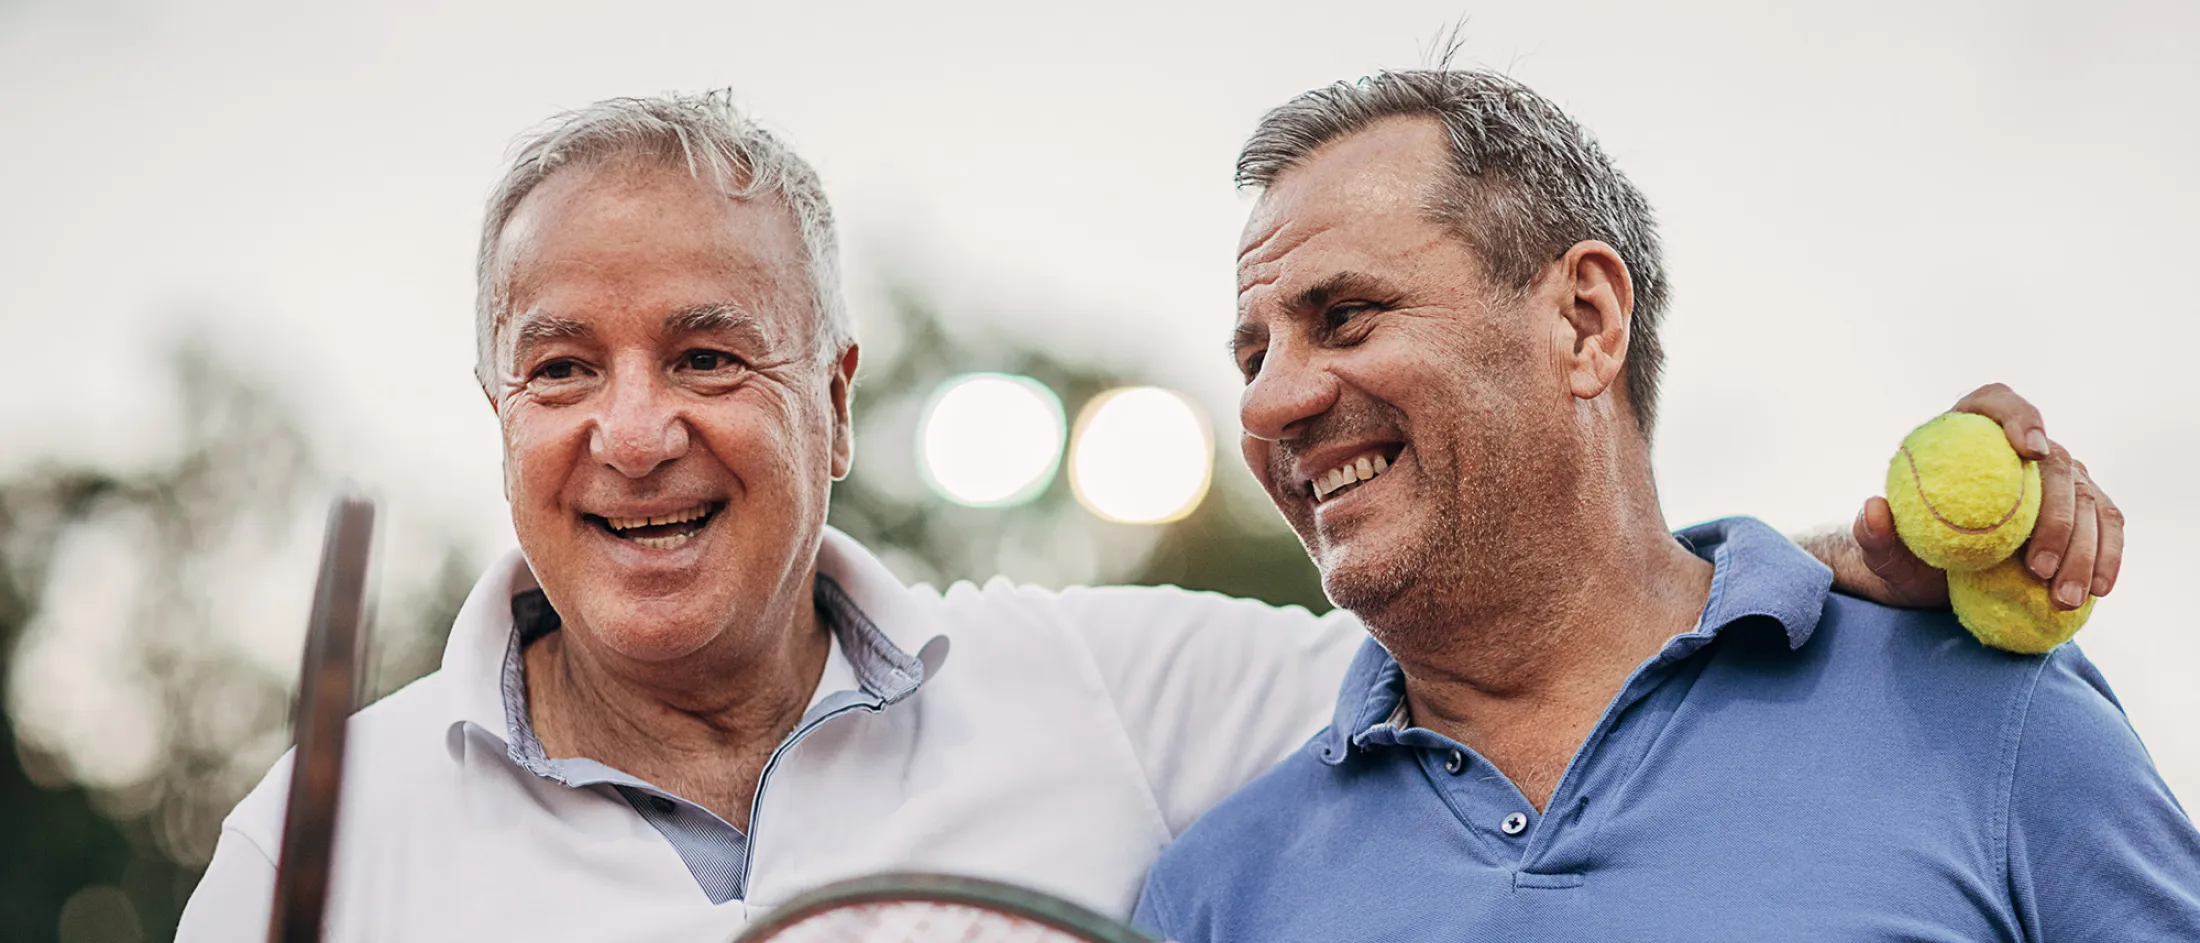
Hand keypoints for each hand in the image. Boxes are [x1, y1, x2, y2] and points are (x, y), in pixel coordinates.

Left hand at [1851, 383, 2123, 609]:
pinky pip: (2106, 526)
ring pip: (2089, 499)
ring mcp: (2059, 477)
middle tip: (2037, 567)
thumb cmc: (1908, 553)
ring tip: (2062, 596)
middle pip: (2055, 462)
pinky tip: (2098, 590)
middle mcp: (2022, 448)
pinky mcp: (2084, 510)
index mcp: (1968, 432)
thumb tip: (1873, 509)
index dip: (2020, 418)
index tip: (2031, 451)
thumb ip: (1872, 534)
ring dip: (2083, 550)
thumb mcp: (1883, 552)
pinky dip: (2106, 556)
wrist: (1937, 577)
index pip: (1998, 403)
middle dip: (2056, 516)